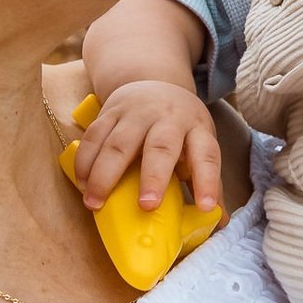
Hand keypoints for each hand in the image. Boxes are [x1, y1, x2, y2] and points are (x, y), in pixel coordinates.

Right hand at [70, 80, 222, 212]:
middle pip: (160, 147)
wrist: (154, 81)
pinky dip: (85, 161)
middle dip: (154, 177)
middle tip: (146, 206)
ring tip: (95, 204)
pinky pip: (94, 136)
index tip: (205, 208)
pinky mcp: (110, 111)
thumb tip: (219, 221)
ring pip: (118, 143)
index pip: (206, 156)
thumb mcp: (200, 144)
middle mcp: (168, 117)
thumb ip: (207, 180)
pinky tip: (82, 184)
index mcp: (197, 129)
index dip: (207, 182)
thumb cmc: (180, 126)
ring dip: (105, 175)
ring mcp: (136, 113)